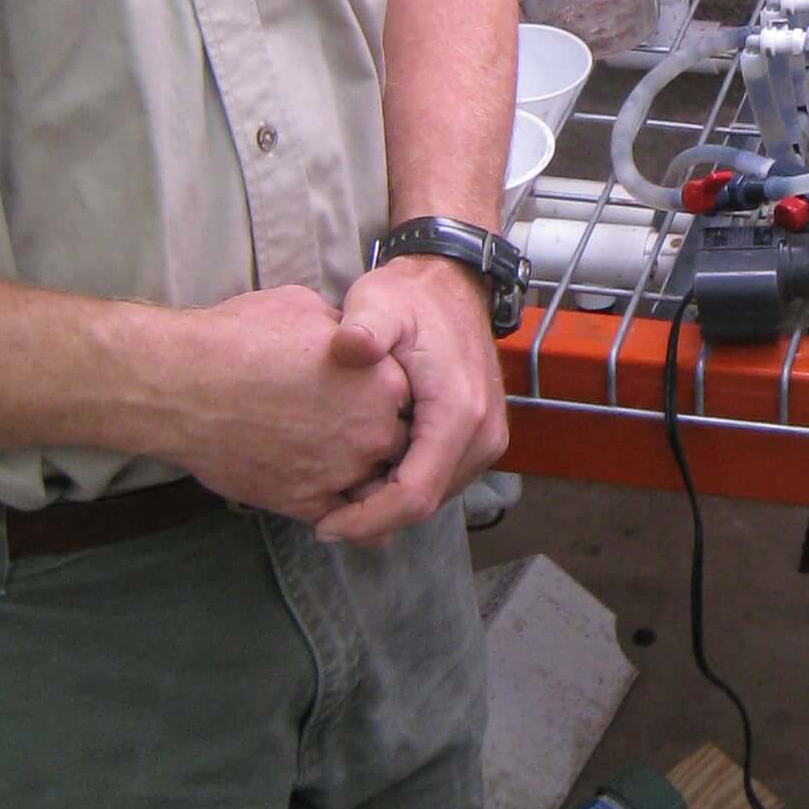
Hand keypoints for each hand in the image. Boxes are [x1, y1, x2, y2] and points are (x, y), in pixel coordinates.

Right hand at [164, 285, 414, 523]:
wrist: (182, 385)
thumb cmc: (241, 338)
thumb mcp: (309, 311)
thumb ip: (348, 337)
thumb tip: (355, 345)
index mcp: (384, 379)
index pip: (409, 399)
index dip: (388, 400)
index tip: (365, 398)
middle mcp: (373, 430)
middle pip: (399, 445)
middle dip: (381, 440)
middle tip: (350, 433)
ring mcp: (342, 471)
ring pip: (374, 486)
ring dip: (364, 480)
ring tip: (338, 468)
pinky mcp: (306, 504)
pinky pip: (343, 520)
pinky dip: (342, 516)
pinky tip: (334, 507)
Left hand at [312, 253, 510, 546]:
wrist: (453, 283)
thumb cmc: (411, 297)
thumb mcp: (380, 303)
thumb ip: (365, 327)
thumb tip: (349, 345)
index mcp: (458, 412)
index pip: (415, 495)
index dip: (368, 519)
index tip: (323, 526)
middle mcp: (483, 434)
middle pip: (425, 504)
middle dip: (373, 517)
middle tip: (321, 514)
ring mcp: (487, 438)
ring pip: (434, 496)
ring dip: (388, 504)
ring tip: (339, 496)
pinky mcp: (481, 437)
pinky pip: (441, 478)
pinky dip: (404, 486)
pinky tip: (368, 472)